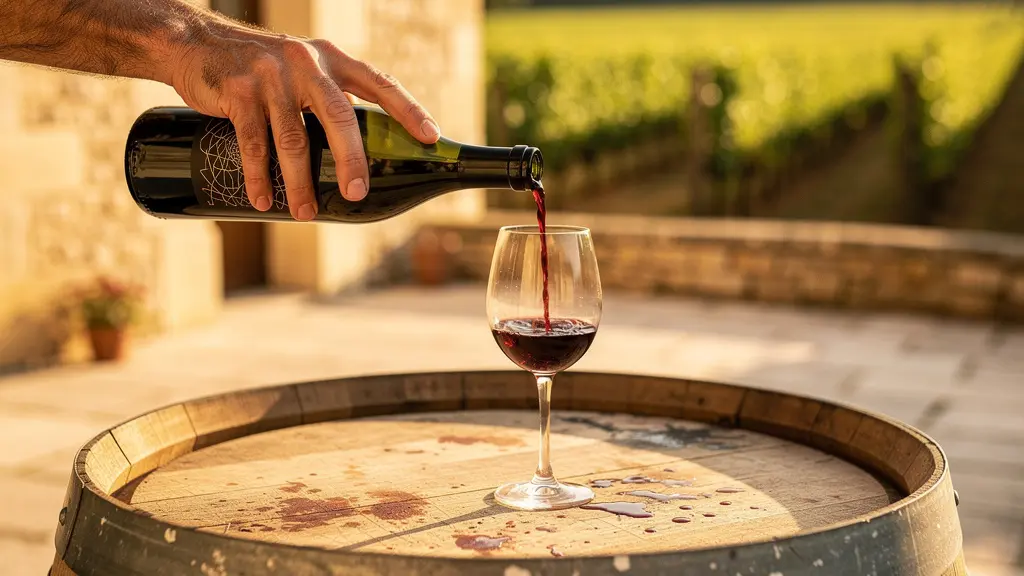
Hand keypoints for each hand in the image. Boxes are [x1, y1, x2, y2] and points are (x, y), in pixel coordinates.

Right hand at [169, 28, 440, 220]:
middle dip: (350, 160)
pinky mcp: (238, 90)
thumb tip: (357, 154)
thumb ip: (328, 100)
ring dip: (299, 182)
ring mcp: (270, 76)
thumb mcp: (301, 70)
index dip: (408, 109)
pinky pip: (254, 142)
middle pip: (338, 116)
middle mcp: (306, 62)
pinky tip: (265, 200)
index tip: (431, 136)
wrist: (196, 44)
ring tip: (306, 214)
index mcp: (331, 59)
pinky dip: (259, 176)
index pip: (379, 83)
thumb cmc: (260, 69)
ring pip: (293, 139)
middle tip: (356, 193)